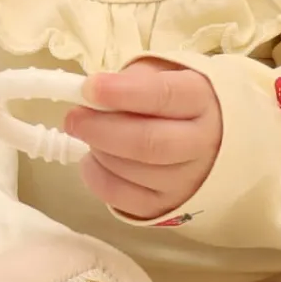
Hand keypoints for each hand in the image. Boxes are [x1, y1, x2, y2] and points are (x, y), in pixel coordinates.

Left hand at [66, 57, 222, 220]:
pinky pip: (122, 197)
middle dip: (101, 129)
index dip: (123, 93)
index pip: (165, 96)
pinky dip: (96, 177)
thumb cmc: (173, 101)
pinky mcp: (166, 206)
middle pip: (149, 143)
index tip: (89, 88)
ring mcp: (187, 180)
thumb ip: (131, 80)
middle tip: (73, 118)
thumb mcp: (161, 75)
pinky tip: (92, 159)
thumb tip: (92, 94)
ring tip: (89, 135)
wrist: (207, 140)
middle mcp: (203, 143)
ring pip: (134, 171)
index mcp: (202, 100)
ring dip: (99, 151)